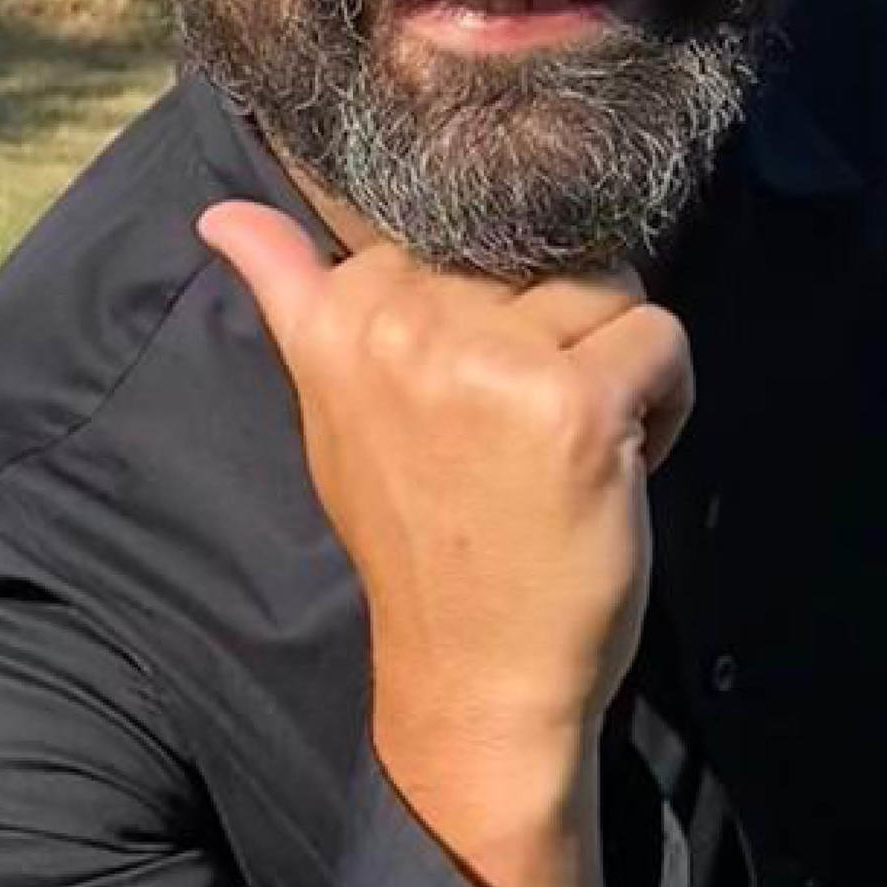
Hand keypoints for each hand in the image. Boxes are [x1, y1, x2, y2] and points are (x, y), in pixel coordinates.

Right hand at [197, 201, 694, 886]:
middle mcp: (407, 324)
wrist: (472, 677)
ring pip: (607, 284)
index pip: (453, 229)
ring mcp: (494, 361)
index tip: (463, 395)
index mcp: (344, 318)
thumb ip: (294, 295)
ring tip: (571, 441)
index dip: (486, 307)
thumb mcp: (330, 407)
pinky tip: (622, 463)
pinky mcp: (577, 402)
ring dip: (613, 359)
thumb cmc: (416, 538)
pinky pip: (661, 337)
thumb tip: (219, 210)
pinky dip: (666, 398)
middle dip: (552, 329)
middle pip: (535, 252)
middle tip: (520, 430)